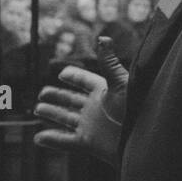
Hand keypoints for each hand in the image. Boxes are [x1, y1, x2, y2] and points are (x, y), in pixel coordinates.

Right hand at [34, 36, 128, 162]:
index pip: (85, 81)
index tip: (62, 73)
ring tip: (38, 109)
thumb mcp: (121, 83)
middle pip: (71, 100)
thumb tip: (103, 37)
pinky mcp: (88, 143)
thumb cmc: (138, 109)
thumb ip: (109, 62)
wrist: (143, 140)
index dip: (73, 76)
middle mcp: (95, 108)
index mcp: (104, 92)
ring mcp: (91, 126)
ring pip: (65, 119)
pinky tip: (39, 138)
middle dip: (56, 96)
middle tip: (41, 93)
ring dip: (51, 114)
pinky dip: (51, 140)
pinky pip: (65, 141)